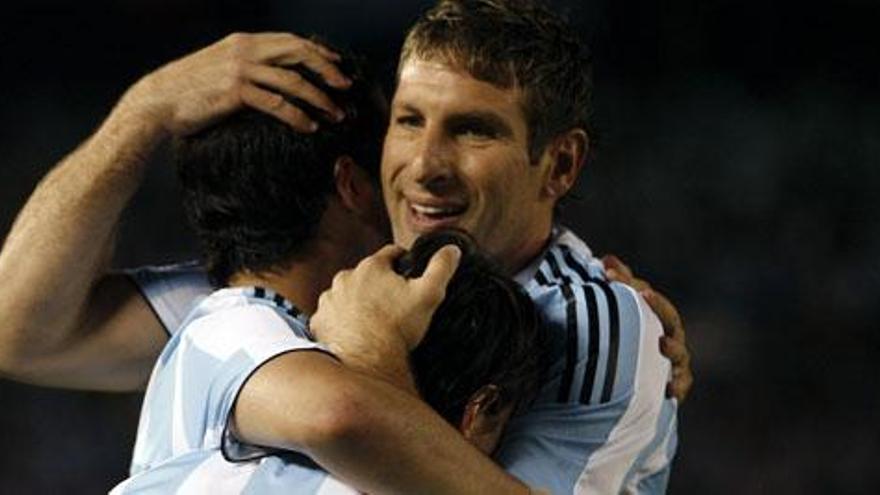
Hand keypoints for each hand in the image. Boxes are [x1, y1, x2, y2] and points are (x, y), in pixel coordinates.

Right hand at [119, 32, 349, 135]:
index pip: (290, 41)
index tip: (337, 66)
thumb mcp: (218, 67)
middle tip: (346, 87)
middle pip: (299, 53)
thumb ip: (245, 67)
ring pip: (293, 80)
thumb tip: (271, 78)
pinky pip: (277, 103)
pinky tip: (309, 126)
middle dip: (327, 70)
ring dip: (319, 98)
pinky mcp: (235, 92)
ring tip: (335, 114)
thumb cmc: (187, 91)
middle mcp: (245, 50)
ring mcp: (240, 69)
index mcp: (243, 42)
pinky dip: (297, 115)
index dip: (317, 53)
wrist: (156, 102)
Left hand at [310, 244, 461, 388]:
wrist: (368, 363)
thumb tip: (452, 250)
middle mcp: (345, 278)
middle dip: (379, 284)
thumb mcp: (429, 295)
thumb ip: (441, 268)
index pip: (391, 253)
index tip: (408, 274)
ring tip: (374, 321)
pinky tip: (356, 332)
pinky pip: (332, 315)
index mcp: (371, 267)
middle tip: (393, 304)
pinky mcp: (319, 321)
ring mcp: (329, 300)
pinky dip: (342, 321)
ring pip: (347, 294)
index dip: (404, 262)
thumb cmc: (397, 328)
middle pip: (367, 274)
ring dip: (358, 301)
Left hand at [602, 255, 692, 402]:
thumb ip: (617, 285)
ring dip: (672, 348)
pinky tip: (669, 388)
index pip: (645, 294)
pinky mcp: (676, 385)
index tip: (607, 273)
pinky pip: (681, 385)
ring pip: (679, 352)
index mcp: (656, 315)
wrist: (631, 382)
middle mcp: (669, 334)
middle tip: (643, 293)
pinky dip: (678, 386)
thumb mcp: (619, 313)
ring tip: (662, 343)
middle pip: (668, 317)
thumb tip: (606, 258)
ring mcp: (675, 360)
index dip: (627, 282)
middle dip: (657, 305)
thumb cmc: (628, 341)